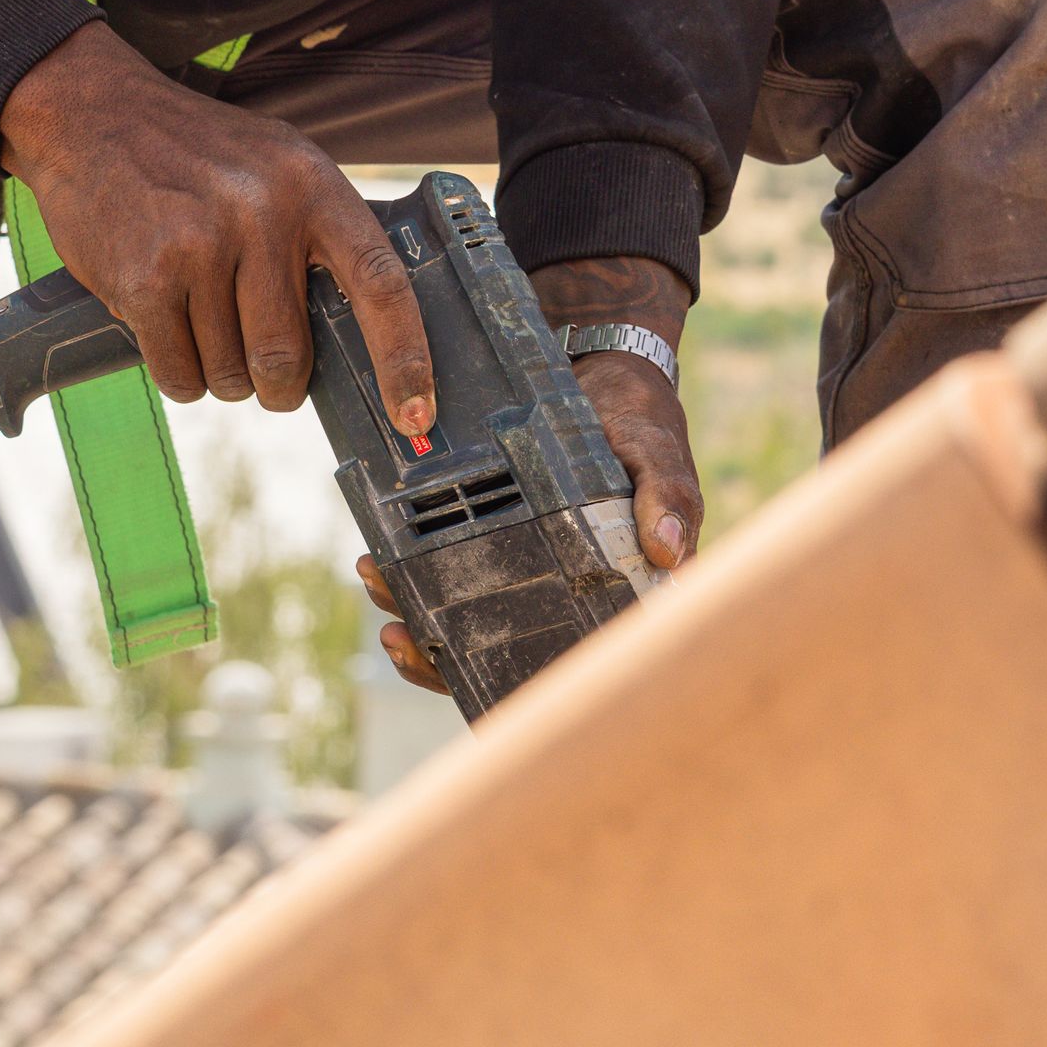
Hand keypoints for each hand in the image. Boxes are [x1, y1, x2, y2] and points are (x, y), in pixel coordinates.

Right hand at [0, 21, 434, 437]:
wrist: (93, 113)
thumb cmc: (195, 153)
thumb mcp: (276, 165)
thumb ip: (318, 235)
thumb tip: (362, 341)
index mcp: (312, 185)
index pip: (380, 283)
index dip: (404, 357)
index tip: (415, 414)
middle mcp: (263, 213)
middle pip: (288, 356)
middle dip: (276, 383)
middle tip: (261, 368)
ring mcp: (201, 246)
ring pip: (231, 374)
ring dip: (218, 373)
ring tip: (198, 317)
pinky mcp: (147, 280)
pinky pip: (179, 375)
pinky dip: (177, 373)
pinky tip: (164, 325)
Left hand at [356, 250, 697, 694]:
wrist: (601, 365)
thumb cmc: (640, 419)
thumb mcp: (657, 450)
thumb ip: (667, 493)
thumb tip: (670, 555)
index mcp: (613, 585)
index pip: (567, 655)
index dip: (517, 680)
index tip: (464, 678)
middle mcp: (565, 581)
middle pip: (501, 642)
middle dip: (442, 654)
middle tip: (400, 635)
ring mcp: (525, 555)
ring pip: (466, 606)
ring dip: (414, 606)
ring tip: (377, 580)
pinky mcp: (494, 525)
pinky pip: (448, 559)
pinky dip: (410, 563)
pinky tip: (380, 553)